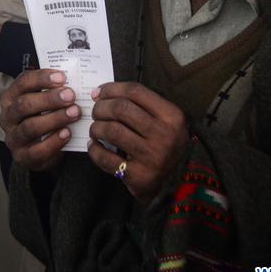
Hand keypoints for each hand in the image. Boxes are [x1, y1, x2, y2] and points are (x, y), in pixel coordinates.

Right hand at [0, 69, 80, 171]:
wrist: (39, 150)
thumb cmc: (43, 118)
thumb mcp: (43, 102)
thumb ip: (53, 90)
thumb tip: (74, 76)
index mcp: (11, 97)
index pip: (22, 82)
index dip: (42, 78)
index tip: (62, 77)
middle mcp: (7, 116)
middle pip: (24, 104)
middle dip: (49, 99)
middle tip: (70, 95)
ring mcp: (13, 138)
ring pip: (30, 127)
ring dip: (54, 119)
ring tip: (74, 113)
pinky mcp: (22, 157)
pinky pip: (37, 150)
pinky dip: (54, 141)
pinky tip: (68, 133)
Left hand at [88, 82, 188, 204]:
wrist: (176, 182)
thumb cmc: (163, 144)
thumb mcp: (163, 121)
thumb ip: (138, 104)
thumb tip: (99, 93)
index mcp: (172, 116)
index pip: (135, 91)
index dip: (111, 88)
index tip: (99, 92)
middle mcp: (165, 135)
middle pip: (121, 108)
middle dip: (101, 107)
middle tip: (96, 112)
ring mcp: (152, 157)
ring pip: (112, 130)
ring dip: (96, 127)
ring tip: (95, 130)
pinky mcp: (139, 176)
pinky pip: (106, 158)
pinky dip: (94, 149)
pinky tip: (94, 146)